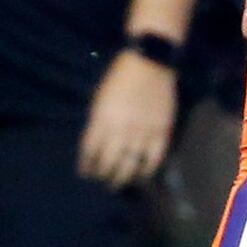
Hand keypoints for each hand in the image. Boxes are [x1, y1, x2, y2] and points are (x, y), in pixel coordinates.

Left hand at [79, 51, 176, 186]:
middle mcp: (120, 129)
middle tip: (103, 181)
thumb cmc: (120, 78)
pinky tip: (142, 174)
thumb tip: (94, 147)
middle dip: (103, 175)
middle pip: (108, 162)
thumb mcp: (100, 99)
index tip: (85, 173)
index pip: (90, 150)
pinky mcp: (161, 131)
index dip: (86, 165)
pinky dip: (147, 170)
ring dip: (122, 177)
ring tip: (118, 184)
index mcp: (102, 119)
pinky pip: (154, 158)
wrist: (150, 62)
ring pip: (130, 164)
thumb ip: (97, 123)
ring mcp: (142, 131)